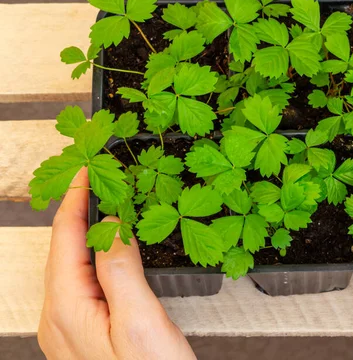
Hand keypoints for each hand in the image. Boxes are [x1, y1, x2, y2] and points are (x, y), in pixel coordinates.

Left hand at [38, 170, 195, 359]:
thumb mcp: (140, 320)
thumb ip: (119, 269)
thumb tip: (111, 225)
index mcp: (67, 310)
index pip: (64, 239)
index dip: (74, 200)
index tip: (85, 170)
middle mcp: (60, 319)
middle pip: (63, 251)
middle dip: (78, 212)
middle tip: (98, 180)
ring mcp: (72, 328)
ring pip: (74, 266)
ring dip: (89, 233)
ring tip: (105, 206)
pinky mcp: (89, 333)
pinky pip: (85, 283)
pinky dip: (97, 257)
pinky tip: (112, 250)